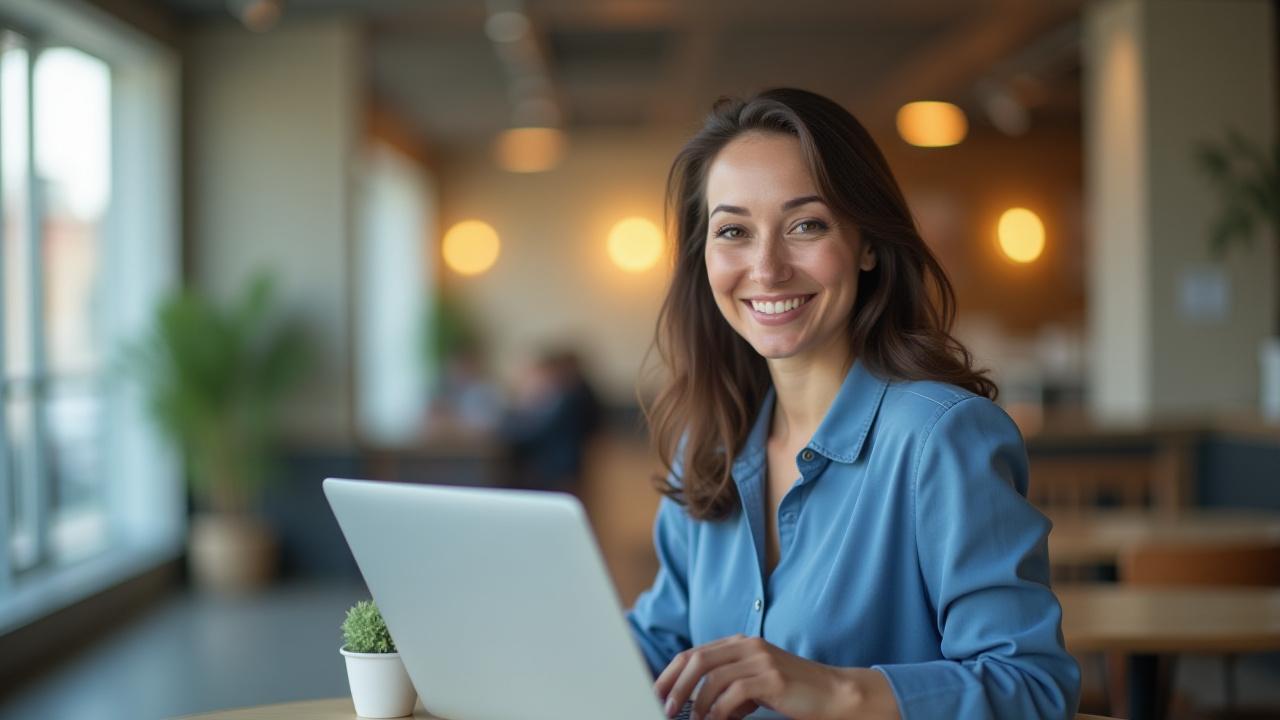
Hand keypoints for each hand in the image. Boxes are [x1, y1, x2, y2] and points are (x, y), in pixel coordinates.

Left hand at [653, 634, 898, 719]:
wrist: (833, 693)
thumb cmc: (793, 692)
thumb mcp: (756, 685)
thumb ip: (729, 688)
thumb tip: (697, 707)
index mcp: (741, 644)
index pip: (694, 653)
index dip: (671, 673)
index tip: (657, 693)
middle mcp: (748, 646)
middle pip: (697, 659)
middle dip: (675, 685)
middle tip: (664, 707)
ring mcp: (760, 659)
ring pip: (712, 676)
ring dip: (695, 702)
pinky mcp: (771, 677)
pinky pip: (733, 693)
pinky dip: (718, 710)